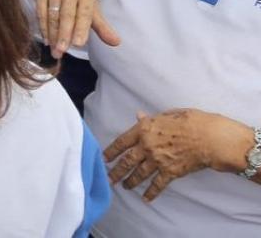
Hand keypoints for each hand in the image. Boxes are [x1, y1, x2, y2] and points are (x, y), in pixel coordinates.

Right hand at [36, 0, 118, 57]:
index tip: (79, 44)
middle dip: (64, 34)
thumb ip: (102, 26)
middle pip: (66, 15)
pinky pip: (40, 11)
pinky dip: (43, 27)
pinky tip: (46, 40)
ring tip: (55, 51)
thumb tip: (116, 42)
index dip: (81, 28)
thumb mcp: (92, 7)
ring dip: (52, 34)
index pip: (84, 13)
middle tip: (62, 51)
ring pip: (52, 15)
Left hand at [105, 109, 243, 200]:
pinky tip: (145, 199)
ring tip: (124, 187)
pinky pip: (157, 184)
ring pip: (139, 174)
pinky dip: (151, 192)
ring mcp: (158, 160)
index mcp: (143, 130)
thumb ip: (150, 119)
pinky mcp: (170, 172)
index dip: (111, 151)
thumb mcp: (166, 114)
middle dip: (116, 171)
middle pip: (127, 161)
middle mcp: (147, 146)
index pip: (121, 142)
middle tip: (108, 179)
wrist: (209, 138)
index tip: (104, 158)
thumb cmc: (189, 121)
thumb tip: (138, 116)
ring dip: (130, 182)